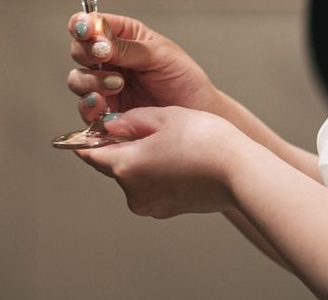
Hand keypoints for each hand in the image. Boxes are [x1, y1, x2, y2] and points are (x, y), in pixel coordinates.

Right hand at [67, 12, 220, 124]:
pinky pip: (85, 109)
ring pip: (77, 79)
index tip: (85, 30)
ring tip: (116, 85)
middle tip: (104, 56)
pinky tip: (102, 105)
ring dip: (90, 81)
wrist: (198, 116)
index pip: (92, 23)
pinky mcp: (105, 113)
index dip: (82, 25)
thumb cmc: (184, 79)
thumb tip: (98, 38)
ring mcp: (104, 87)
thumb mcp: (159, 55)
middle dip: (86, 52)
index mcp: (122, 35)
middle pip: (78, 50)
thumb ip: (127, 47)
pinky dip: (89, 106)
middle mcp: (109, 60)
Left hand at [77, 106, 242, 217]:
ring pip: (133, 176)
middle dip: (121, 146)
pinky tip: (175, 156)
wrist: (240, 172)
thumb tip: (108, 126)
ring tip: (165, 139)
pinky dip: (155, 172)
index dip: (87, 139)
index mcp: (126, 167)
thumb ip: (128, 121)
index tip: (86, 130)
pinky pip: (151, 187)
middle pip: (113, 165)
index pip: (91, 155)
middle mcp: (134, 193)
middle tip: (141, 125)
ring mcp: (152, 205)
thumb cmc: (202, 140)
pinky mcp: (168, 210)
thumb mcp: (160, 117)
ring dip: (140, 158)